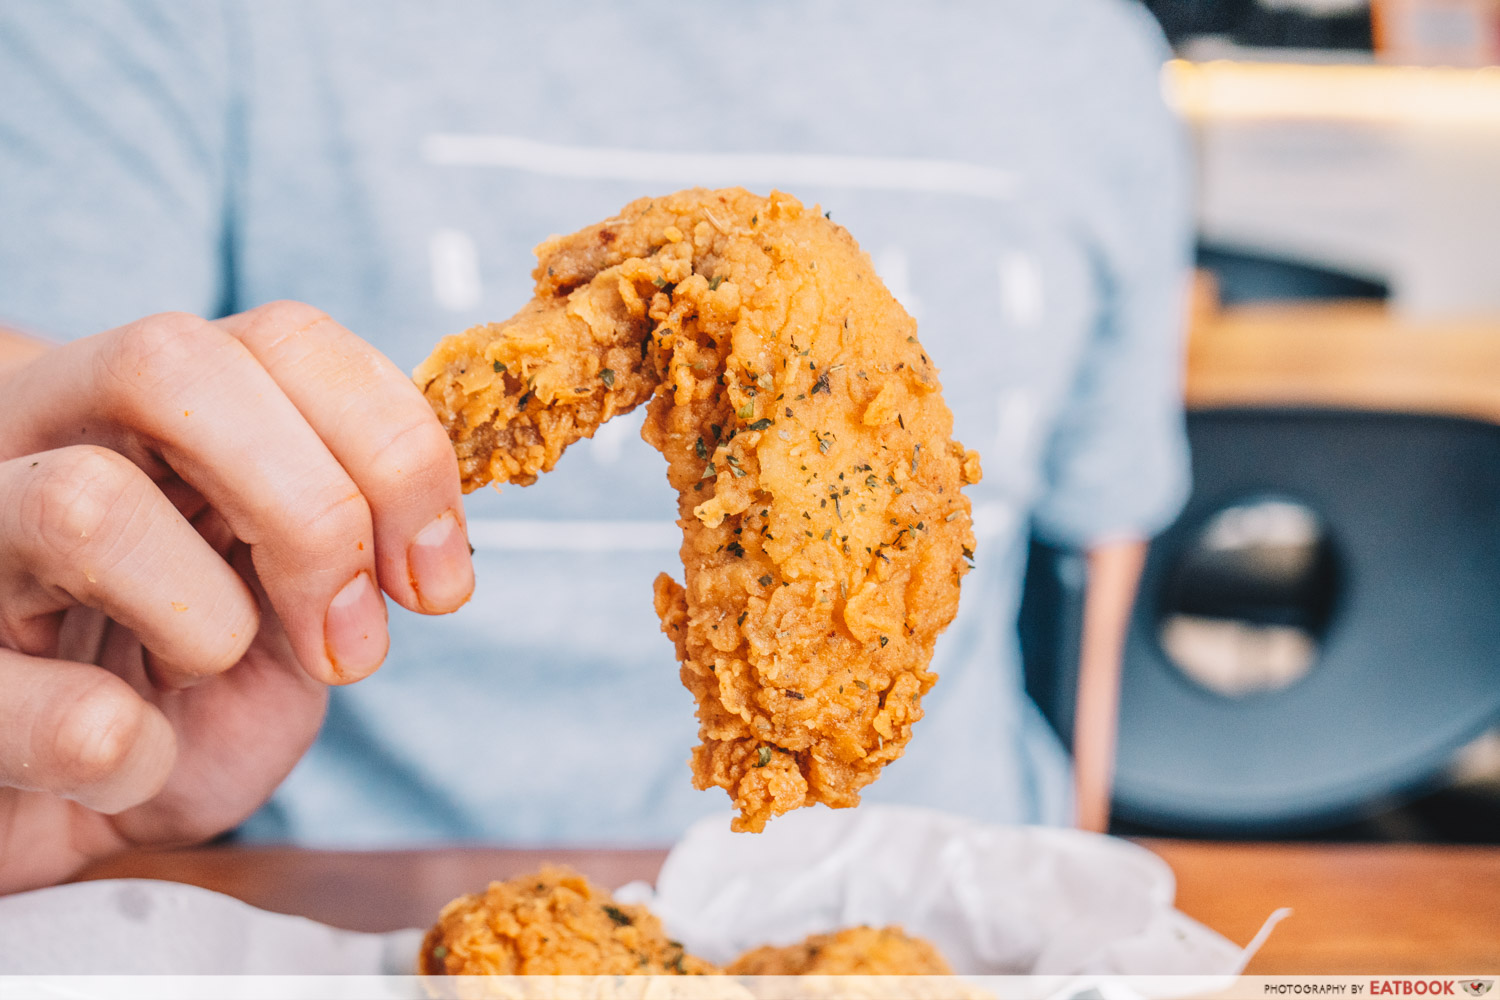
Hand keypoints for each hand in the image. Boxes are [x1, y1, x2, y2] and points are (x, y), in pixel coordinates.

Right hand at [0, 302, 472, 892]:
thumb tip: (435, 523)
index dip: (390, 444)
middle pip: (175, 363)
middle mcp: (36, 433)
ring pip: (84, 504)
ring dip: (209, 623)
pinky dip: (132, 751)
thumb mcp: (280, 579)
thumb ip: (346, 519)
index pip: (282, 337)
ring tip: (207, 675)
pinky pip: (56, 708)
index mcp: (143, 401)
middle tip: (358, 639)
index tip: (440, 574)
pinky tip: (138, 758)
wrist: (56, 794)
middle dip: (313, 512)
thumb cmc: (177, 670)